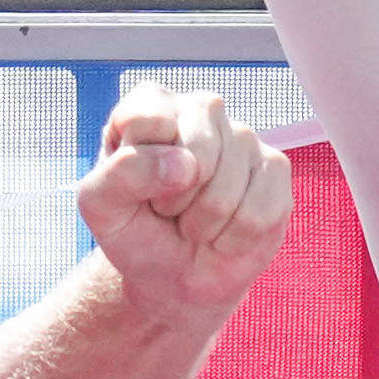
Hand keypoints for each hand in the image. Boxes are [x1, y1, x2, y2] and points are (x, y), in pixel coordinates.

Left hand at [74, 86, 295, 326]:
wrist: (176, 273)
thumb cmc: (135, 231)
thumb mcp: (101, 207)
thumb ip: (122, 175)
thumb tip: (186, 164)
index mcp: (151, 105)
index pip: (147, 120)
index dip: (141, 167)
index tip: (135, 187)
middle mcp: (201, 109)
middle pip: (199, 152)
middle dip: (178, 200)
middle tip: (167, 210)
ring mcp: (244, 136)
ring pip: (229, 187)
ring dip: (205, 223)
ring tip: (195, 222)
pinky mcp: (276, 168)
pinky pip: (260, 211)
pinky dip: (235, 237)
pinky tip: (225, 231)